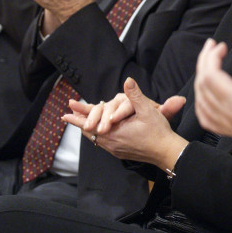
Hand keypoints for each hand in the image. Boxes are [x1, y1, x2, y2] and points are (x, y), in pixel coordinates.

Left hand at [62, 77, 187, 169]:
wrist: (165, 152)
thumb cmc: (158, 131)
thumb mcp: (148, 110)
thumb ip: (136, 95)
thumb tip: (127, 80)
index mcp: (114, 131)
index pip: (90, 123)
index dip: (78, 116)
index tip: (66, 112)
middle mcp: (111, 142)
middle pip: (89, 132)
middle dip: (78, 122)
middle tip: (67, 116)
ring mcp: (115, 149)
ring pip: (95, 139)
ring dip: (87, 130)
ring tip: (79, 123)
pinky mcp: (119, 152)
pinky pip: (102, 143)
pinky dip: (95, 136)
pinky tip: (96, 133)